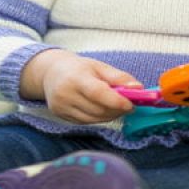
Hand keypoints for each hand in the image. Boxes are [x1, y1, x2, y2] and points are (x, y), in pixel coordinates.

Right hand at [21, 50, 139, 123]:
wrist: (50, 73)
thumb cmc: (77, 68)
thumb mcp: (98, 66)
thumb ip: (119, 77)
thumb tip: (138, 89)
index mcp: (75, 77)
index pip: (97, 92)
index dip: (116, 101)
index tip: (131, 104)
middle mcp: (65, 93)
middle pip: (98, 109)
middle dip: (117, 109)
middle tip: (128, 104)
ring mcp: (62, 107)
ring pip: (94, 119)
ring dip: (110, 115)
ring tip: (115, 106)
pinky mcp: (61, 116)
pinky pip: (87, 122)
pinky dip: (99, 117)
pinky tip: (100, 109)